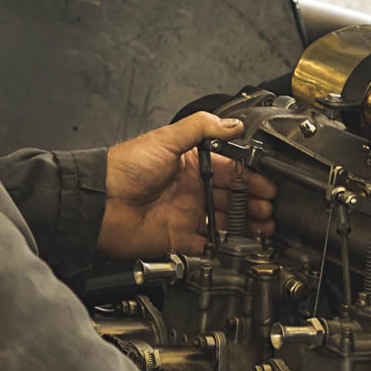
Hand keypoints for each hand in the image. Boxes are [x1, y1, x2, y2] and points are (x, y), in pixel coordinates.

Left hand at [98, 112, 276, 259]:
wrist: (101, 201)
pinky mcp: (178, 238)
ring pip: (224, 222)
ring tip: (264, 226)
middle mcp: (191, 189)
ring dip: (245, 224)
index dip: (250, 179)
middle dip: (253, 203)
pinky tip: (239, 244)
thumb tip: (232, 124)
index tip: (268, 185)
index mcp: (190, 164)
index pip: (230, 171)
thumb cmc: (125, 168)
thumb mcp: (165, 138)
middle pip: (231, 198)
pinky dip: (223, 246)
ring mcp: (185, 214)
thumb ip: (201, 128)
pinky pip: (206, 245)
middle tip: (269, 208)